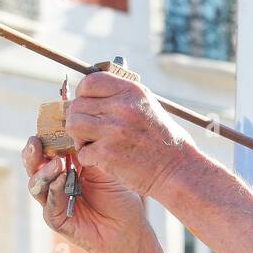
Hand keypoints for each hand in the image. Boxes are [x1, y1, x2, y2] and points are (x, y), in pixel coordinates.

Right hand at [21, 136, 148, 252]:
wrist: (127, 227)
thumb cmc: (119, 196)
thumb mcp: (104, 168)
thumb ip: (87, 152)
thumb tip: (73, 129)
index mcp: (65, 166)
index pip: (47, 149)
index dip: (45, 138)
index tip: (46, 125)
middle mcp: (55, 182)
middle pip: (34, 165)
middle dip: (33, 152)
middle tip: (36, 141)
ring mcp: (53, 200)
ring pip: (36, 183)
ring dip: (44, 171)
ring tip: (57, 162)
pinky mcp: (55, 218)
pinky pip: (49, 203)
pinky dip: (54, 190)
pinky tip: (61, 180)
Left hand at [64, 71, 195, 195]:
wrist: (178, 171)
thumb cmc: (166, 142)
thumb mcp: (149, 107)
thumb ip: (123, 99)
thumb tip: (92, 95)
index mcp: (132, 92)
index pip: (90, 82)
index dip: (83, 94)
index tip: (87, 106)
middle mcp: (122, 107)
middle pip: (78, 105)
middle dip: (79, 119)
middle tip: (90, 131)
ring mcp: (113, 130)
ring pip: (74, 126)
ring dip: (79, 137)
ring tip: (93, 144)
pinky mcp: (107, 153)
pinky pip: (82, 152)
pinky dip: (89, 158)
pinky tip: (104, 160)